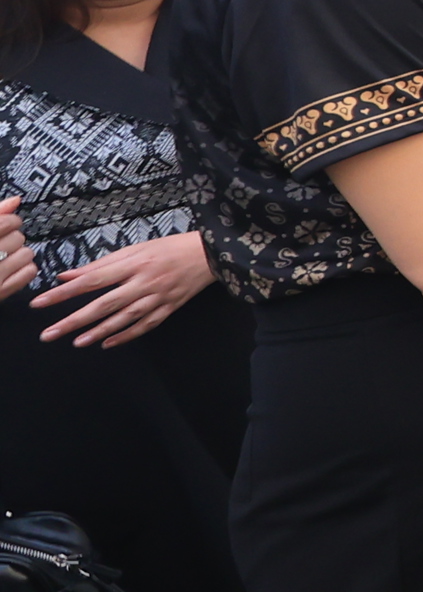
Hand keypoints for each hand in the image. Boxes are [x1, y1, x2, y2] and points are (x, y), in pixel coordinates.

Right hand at [0, 195, 27, 301]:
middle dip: (11, 239)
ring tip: (2, 257)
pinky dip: (24, 269)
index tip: (7, 224)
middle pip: (18, 238)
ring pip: (26, 254)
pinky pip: (29, 272)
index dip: (10, 221)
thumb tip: (16, 200)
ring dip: (18, 254)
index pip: (6, 222)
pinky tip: (9, 269)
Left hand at [33, 230, 210, 346]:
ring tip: (76, 342)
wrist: (211, 254)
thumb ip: (102, 264)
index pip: (92, 280)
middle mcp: (144, 282)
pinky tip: (107, 343)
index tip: (41, 303)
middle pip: (103, 304)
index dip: (65, 293)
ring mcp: (157, 298)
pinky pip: (145, 326)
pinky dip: (126, 336)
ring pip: (123, 318)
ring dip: (98, 331)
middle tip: (50, 333)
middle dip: (74, 320)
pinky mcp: (169, 308)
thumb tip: (68, 275)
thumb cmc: (170, 247)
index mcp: (133, 264)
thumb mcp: (135, 248)